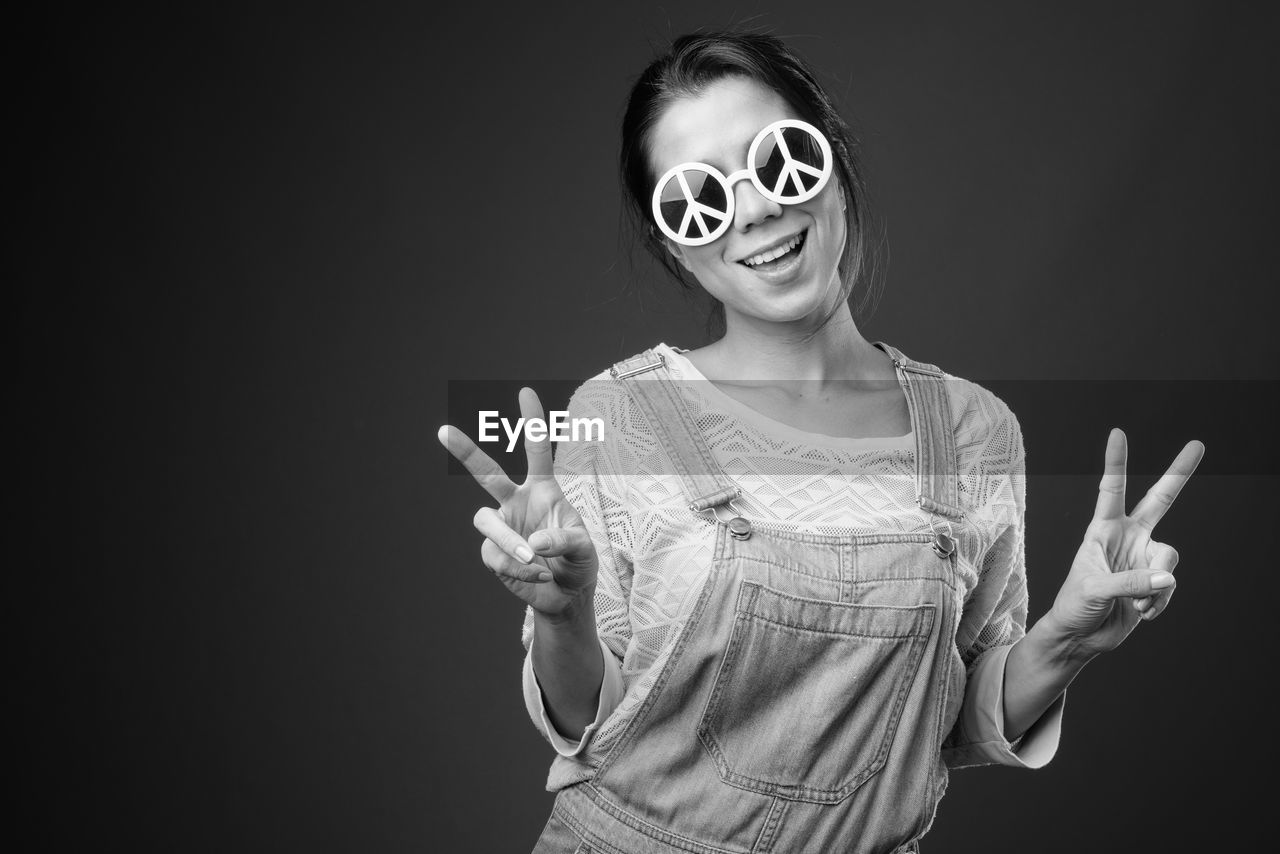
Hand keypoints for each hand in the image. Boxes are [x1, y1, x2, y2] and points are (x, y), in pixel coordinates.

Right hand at [438, 387, 598, 618]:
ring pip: (486, 521)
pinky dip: (517, 568)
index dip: (531, 422)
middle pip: (486, 472)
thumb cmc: (578, 561)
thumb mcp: (584, 548)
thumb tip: (533, 541)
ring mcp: (502, 526)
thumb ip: (564, 540)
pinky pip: (494, 556)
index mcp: (543, 489)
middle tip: (443, 431)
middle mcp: (517, 502)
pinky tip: (536, 574)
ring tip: (534, 560)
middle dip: (466, 451)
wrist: (566, 595)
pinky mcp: (492, 553)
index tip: (525, 392)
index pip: (536, 450)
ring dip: (509, 542)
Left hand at [1043, 428, 1204, 658]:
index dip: (1117, 461)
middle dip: (1179, 474)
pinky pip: (1169, 585)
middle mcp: (1127, 538)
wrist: (1080, 637)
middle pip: (1160, 500)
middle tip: (1198, 444)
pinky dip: (1157, 602)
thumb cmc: (1074, 605)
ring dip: (1156, 584)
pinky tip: (1140, 612)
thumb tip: (1167, 577)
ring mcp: (1143, 558)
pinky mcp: (1154, 581)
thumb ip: (1130, 581)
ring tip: (1134, 602)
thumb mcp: (1093, 589)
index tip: (1118, 433)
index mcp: (1103, 529)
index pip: (1112, 489)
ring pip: (1170, 557)